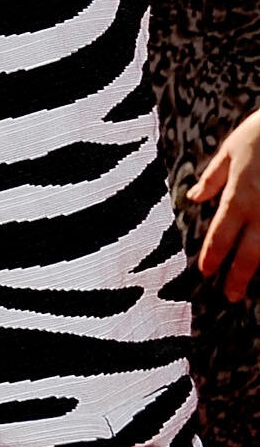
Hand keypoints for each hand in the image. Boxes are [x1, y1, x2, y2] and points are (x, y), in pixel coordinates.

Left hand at [190, 105, 259, 299]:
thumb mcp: (232, 149)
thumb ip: (213, 177)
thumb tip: (193, 197)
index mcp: (239, 195)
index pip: (222, 234)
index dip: (213, 256)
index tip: (206, 273)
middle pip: (249, 253)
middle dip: (239, 277)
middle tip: (230, 296)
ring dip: (259, 269)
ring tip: (251, 289)